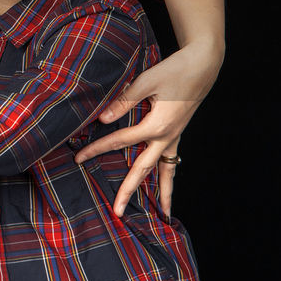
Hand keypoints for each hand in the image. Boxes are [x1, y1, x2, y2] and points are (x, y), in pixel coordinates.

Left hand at [75, 41, 221, 216]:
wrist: (203, 65)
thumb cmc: (175, 70)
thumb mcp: (147, 81)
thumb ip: (124, 101)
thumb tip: (102, 119)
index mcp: (156, 126)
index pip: (120, 142)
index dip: (97, 149)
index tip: (78, 158)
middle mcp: (166, 137)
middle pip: (143, 170)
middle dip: (128, 191)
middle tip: (117, 212)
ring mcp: (174, 138)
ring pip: (165, 172)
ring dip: (162, 194)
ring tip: (162, 215)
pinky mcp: (177, 133)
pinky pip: (173, 162)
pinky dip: (170, 178)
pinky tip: (167, 189)